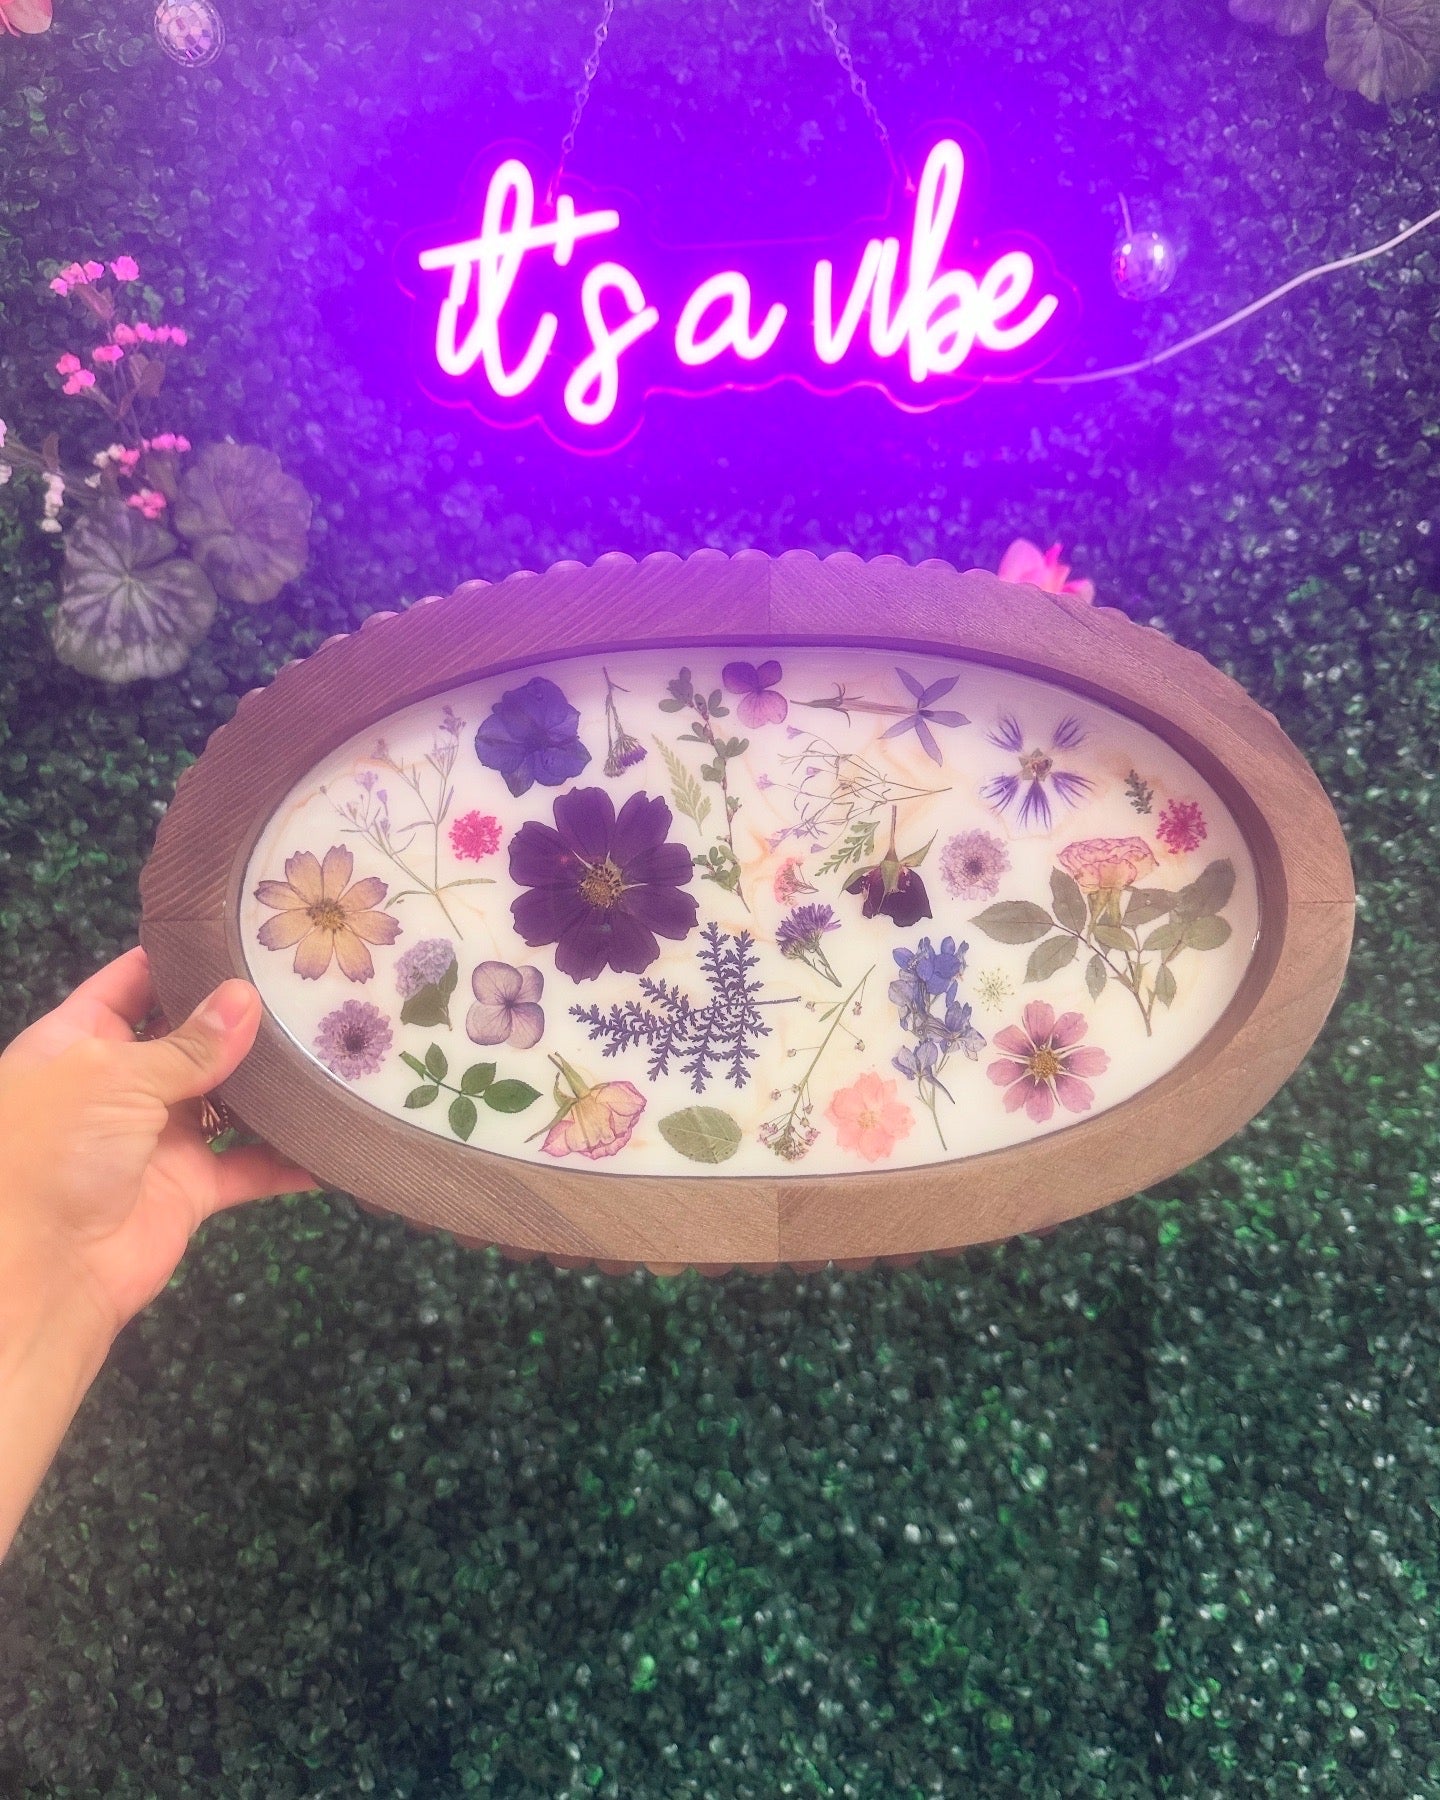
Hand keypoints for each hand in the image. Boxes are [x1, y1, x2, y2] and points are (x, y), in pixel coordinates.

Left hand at [0, 944, 316, 1342]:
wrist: (40, 1272)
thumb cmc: (52, 1152)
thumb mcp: (113, 1077)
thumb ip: (187, 1043)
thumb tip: (246, 998)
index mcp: (79, 1042)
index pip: (130, 983)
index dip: (177, 955)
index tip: (240, 931)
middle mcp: (118, 1085)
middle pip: (187, 1038)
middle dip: (238, 1016)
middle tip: (306, 981)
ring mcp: (156, 1138)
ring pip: (224, 1099)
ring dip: (270, 1082)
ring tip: (330, 1042)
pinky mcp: (189, 1188)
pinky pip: (248, 1166)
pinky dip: (290, 1159)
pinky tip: (335, 1137)